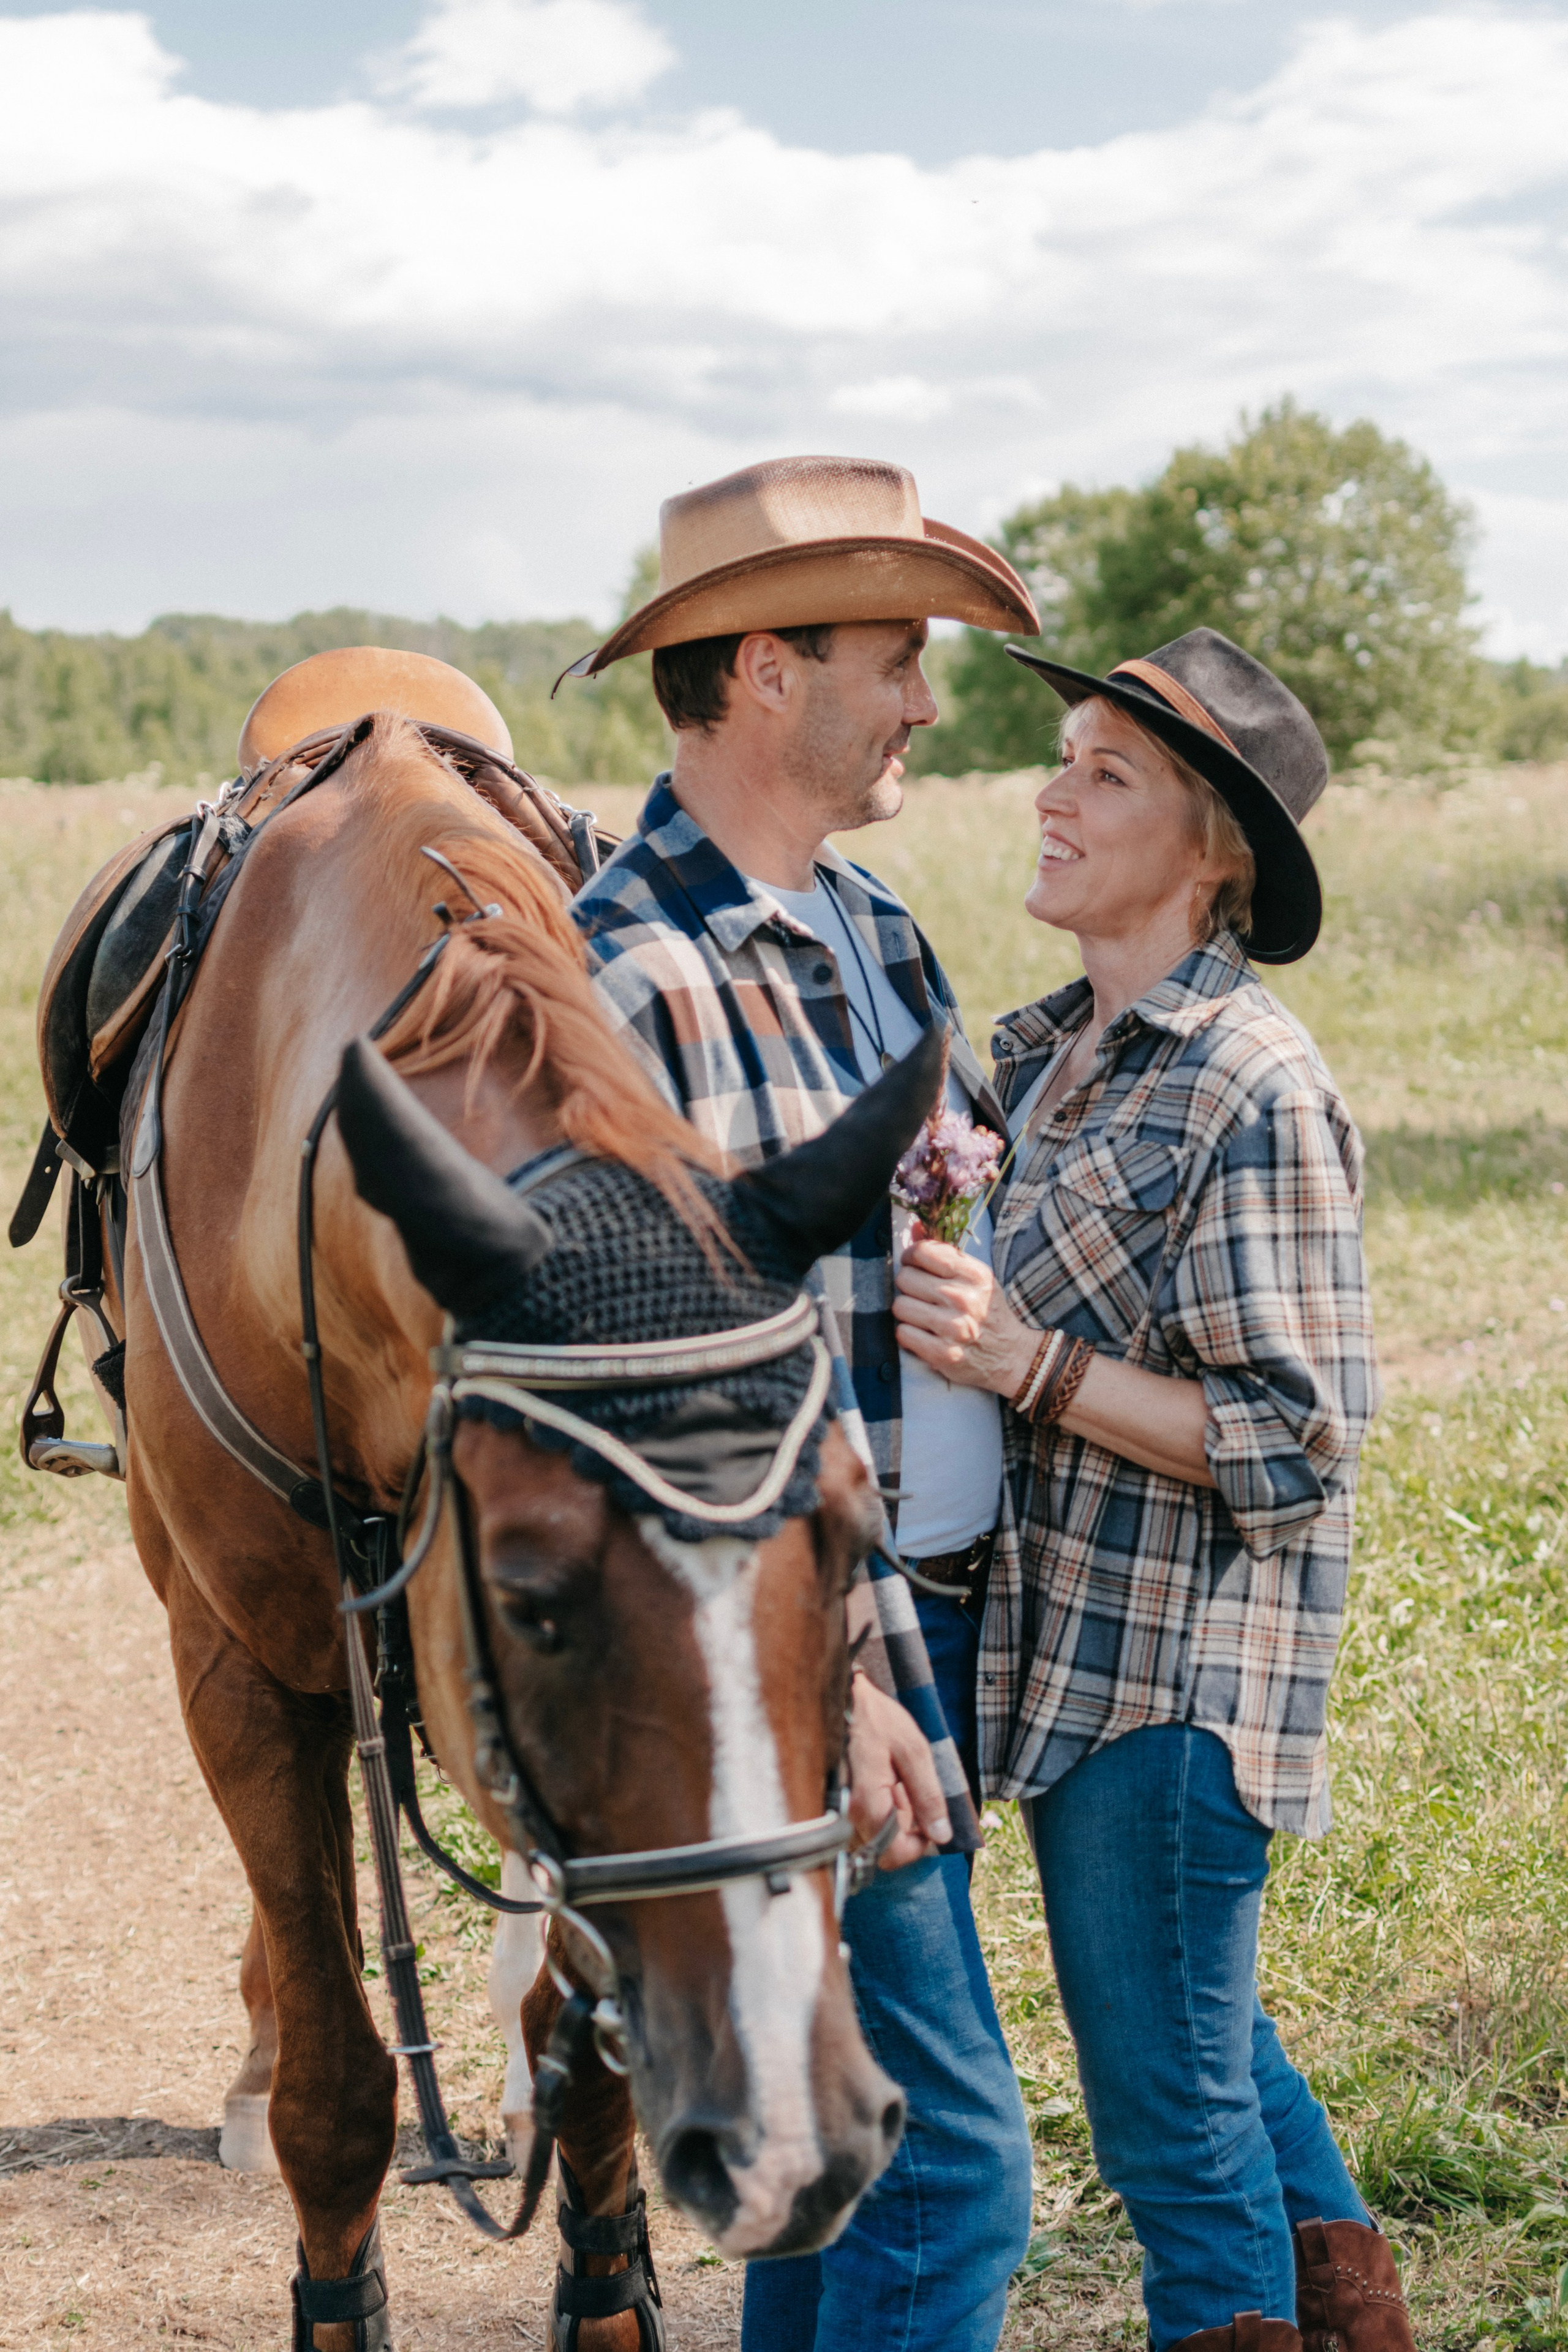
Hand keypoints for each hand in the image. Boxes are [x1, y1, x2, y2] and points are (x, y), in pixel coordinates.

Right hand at [846, 1673, 951, 1869]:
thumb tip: (942, 1835)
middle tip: (907, 1789)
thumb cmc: (876, 1717)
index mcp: (867, 1802)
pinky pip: (861, 1824)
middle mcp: (847, 1814)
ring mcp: (838, 1809)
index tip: (925, 1817)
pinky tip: (881, 1784)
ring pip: (871, 1839)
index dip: (916, 1844)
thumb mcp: (913, 1750)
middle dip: (904, 1827)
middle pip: (882, 1850)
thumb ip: (928, 1795)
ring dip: (890, 1820)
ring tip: (893, 1783)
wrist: (841, 1697)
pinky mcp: (836, 1802)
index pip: (892, 1854)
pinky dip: (877, 1811)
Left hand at [893, 1233, 1036, 1397]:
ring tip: (923, 1315)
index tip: (914, 1265)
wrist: (1011, 1356)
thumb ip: (945, 1252)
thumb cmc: (989, 1312)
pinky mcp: (943, 1354)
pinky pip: (903, 1333)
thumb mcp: (976, 1277)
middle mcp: (964, 1298)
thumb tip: (915, 1227)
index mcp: (974, 1275)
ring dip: (907, 1311)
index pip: (923, 1252)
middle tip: (920, 1294)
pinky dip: (908, 1334)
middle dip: (908, 1285)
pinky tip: (923, 1333)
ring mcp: (953, 1328)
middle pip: (905, 1278)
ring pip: (900, 1306)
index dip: (911, 1257)